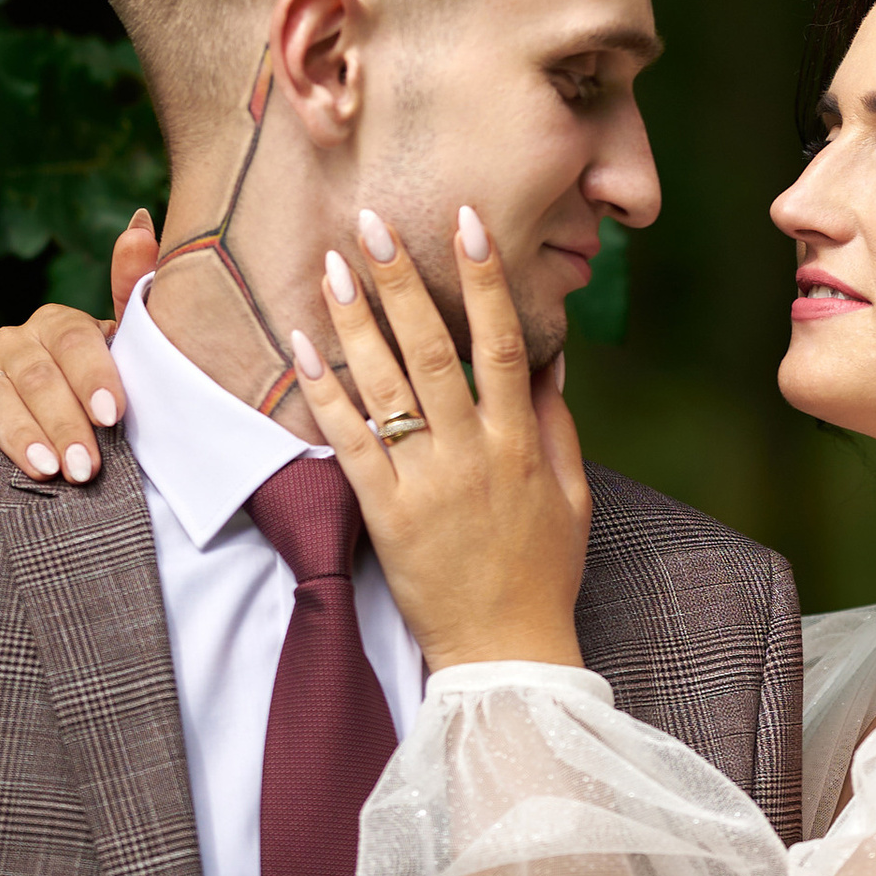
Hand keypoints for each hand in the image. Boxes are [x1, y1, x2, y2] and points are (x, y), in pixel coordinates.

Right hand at [0, 207, 158, 479]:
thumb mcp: (127, 344)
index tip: (113, 415)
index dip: (93, 377)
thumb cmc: (105, 384)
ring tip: (45, 468)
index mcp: (59, 323)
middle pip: (38, 377)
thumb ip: (134, 288)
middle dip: (63, 423)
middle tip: (84, 466)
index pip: (75, 342)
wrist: (72, 422)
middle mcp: (17, 339)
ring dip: (20, 433)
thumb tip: (141, 220)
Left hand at [294, 205, 591, 674]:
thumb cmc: (541, 574)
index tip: (467, 223)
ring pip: (388, 387)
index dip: (485, 279)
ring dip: (358, 321)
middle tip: (375, 222)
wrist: (505, 653)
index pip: (503, 343)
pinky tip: (303, 348)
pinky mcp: (386, 515)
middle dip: (404, 281)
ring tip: (333, 265)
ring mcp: (427, 483)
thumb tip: (550, 360)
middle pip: (434, 351)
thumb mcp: (572, 497)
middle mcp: (473, 454)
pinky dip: (327, 394)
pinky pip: (351, 443)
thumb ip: (557, 425)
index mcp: (520, 443)